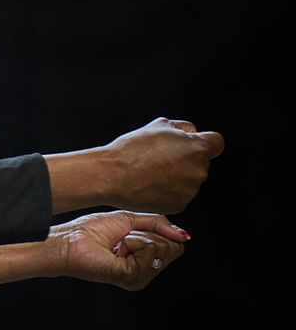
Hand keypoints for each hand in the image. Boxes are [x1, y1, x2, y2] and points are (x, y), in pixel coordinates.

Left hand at [51, 210, 188, 291]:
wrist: (70, 240)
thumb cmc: (91, 231)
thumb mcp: (130, 220)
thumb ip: (159, 224)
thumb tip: (184, 235)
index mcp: (145, 260)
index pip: (175, 245)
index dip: (157, 231)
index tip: (132, 232)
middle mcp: (145, 272)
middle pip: (173, 248)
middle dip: (148, 234)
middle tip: (123, 239)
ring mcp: (140, 278)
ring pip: (163, 248)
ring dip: (138, 238)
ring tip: (118, 246)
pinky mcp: (132, 277)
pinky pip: (150, 251)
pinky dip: (132, 242)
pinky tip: (116, 250)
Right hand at [104, 118, 224, 213]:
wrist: (113, 174)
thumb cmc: (132, 149)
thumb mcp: (159, 124)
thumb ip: (183, 127)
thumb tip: (191, 133)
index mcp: (198, 148)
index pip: (217, 143)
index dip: (204, 142)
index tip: (193, 145)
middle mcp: (200, 170)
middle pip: (201, 163)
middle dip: (186, 160)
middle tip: (160, 158)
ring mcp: (190, 190)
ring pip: (189, 180)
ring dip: (177, 176)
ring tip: (152, 171)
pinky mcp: (179, 205)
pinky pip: (179, 195)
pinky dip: (168, 191)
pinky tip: (151, 184)